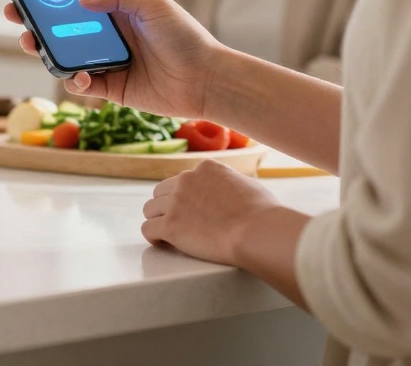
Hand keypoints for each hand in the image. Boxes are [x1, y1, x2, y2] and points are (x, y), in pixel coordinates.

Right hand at [4, 0, 223, 119]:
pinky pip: (80, 83)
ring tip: (32, 45)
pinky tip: (81, 77)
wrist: (207, 81)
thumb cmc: (186, 38)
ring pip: (64, 54)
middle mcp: (108, 33)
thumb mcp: (154, 5)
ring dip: (44, 49)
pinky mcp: (110, 87)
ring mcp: (107, 60)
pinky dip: (74, 79)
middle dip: (36, 19)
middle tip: (14, 14)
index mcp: (118, 8)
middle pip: (62, 23)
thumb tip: (79, 0)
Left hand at [141, 160, 281, 265]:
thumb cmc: (263, 214)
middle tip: (178, 223)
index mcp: (205, 169)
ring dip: (158, 220)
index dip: (184, 196)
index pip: (182, 180)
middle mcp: (186, 180)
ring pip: (150, 209)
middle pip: (161, 192)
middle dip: (167, 206)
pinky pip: (147, 229)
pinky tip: (162, 243)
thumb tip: (230, 190)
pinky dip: (153, 237)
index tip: (192, 210)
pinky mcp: (170, 225)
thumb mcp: (247, 185)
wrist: (258, 232)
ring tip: (168, 234)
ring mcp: (176, 202)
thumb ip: (229, 183)